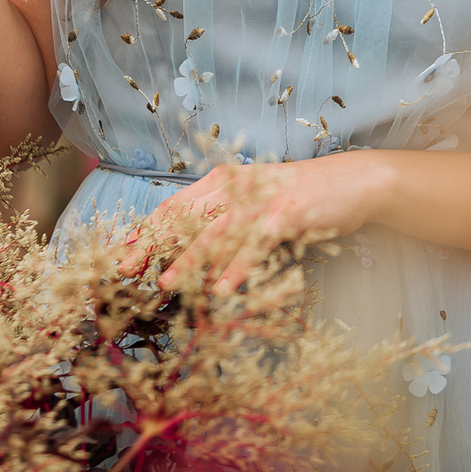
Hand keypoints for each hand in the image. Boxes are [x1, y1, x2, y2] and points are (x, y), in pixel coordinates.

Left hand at [131, 151, 389, 294]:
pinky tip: (223, 289)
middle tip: (125, 272)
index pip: (174, 207)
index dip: (145, 232)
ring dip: (189, 260)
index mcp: (222, 183)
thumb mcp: (253, 203)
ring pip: (215, 231)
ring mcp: (260, 200)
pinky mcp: (286, 214)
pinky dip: (238, 267)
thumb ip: (223, 220)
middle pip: (185, 217)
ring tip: (167, 284)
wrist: (350, 182)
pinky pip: (256, 244)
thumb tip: (188, 253)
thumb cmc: (297, 197)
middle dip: (153, 246)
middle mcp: (235, 187)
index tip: (120, 257)